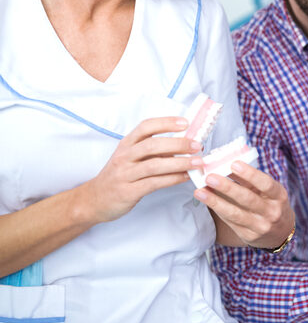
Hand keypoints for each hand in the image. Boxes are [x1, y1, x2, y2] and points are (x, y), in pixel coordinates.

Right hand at [81, 117, 200, 222]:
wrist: (94, 200)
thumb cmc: (120, 175)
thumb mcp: (132, 157)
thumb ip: (154, 151)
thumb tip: (185, 145)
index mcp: (127, 144)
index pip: (146, 127)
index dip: (166, 122)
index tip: (186, 123)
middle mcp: (124, 156)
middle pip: (152, 145)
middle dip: (178, 144)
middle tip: (197, 145)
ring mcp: (125, 174)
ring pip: (154, 165)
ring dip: (179, 162)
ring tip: (197, 162)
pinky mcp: (128, 191)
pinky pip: (154, 183)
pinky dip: (172, 179)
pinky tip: (185, 177)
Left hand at [194, 161, 294, 248]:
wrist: (281, 233)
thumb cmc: (271, 204)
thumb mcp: (269, 191)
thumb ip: (251, 180)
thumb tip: (227, 165)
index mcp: (279, 196)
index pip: (265, 183)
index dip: (250, 174)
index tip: (233, 164)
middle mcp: (272, 212)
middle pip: (248, 199)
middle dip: (227, 187)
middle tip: (210, 177)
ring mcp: (260, 226)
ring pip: (235, 213)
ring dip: (215, 201)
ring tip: (200, 191)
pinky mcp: (249, 236)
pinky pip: (230, 221)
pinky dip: (218, 210)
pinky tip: (207, 201)